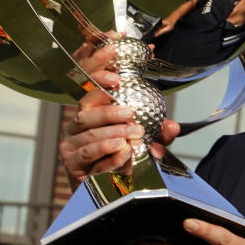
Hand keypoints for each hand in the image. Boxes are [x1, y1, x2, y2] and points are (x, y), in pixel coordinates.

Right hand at [59, 36, 179, 188]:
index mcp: (92, 110)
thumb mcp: (146, 144)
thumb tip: (172, 126)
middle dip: (108, 107)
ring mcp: (71, 143)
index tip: (116, 51)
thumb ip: (159, 135)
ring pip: (87, 131)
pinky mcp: (72, 163)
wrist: (107, 193)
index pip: (90, 81)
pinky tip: (124, 151)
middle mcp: (77, 123)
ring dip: (112, 130)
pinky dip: (108, 152)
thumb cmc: (123, 160)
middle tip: (130, 112)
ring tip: (132, 133)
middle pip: (85, 107)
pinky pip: (89, 155)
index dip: (100, 63)